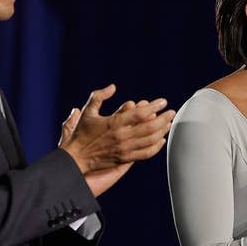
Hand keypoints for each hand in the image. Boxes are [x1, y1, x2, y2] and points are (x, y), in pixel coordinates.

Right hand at [59, 84, 175, 195]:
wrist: (76, 158)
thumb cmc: (82, 134)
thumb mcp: (88, 111)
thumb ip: (99, 96)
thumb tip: (113, 87)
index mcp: (114, 123)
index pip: (139, 114)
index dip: (154, 107)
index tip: (163, 101)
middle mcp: (121, 136)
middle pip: (149, 127)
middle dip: (163, 118)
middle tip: (171, 112)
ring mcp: (125, 149)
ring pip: (150, 140)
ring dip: (162, 131)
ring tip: (168, 123)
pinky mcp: (125, 159)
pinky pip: (146, 154)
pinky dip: (156, 147)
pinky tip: (161, 140)